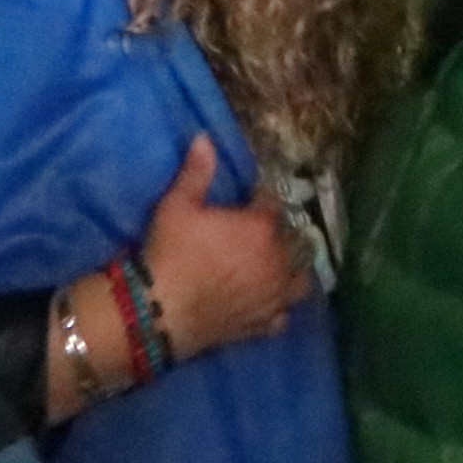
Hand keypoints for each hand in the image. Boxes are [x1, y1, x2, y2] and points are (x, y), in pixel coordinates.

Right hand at [137, 137, 313, 360]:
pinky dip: (278, 307)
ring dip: (293, 271)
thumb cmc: (171, 253)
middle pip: (295, 242)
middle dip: (283, 233)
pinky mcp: (265, 325)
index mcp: (261, 229)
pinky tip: (267, 302)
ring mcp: (274, 296)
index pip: (274, 204)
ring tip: (278, 266)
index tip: (253, 197)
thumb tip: (205, 138)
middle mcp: (278, 262)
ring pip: (301, 280)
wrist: (162, 310)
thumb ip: (197, 173)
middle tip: (263, 232)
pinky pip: (283, 315)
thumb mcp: (177, 206)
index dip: (263, 197)